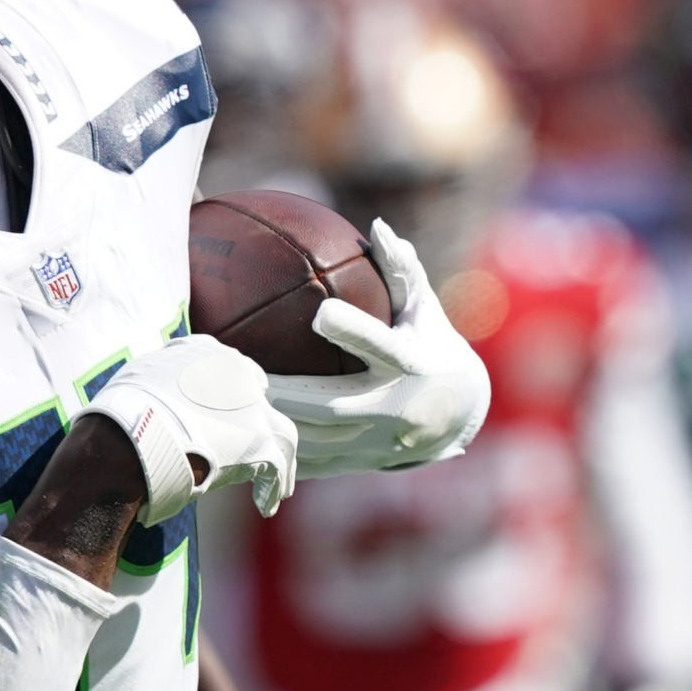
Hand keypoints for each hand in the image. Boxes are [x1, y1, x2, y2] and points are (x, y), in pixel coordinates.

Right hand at [80, 334, 300, 519]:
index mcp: (210, 354)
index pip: (236, 371)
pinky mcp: (260, 446)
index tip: (232, 411)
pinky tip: (266, 505)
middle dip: (255, 424)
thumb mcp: (141, 375)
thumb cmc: (127, 409)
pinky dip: (272, 489)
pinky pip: (277, 470)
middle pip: (257, 402)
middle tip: (248, 446)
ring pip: (280, 434)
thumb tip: (158, 386)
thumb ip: (162, 376)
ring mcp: (254, 411)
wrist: (134, 436)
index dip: (235, 395)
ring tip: (275, 483)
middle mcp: (239, 376)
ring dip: (276, 457)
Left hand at [264, 220, 490, 476]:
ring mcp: (379, 443)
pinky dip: (277, 450)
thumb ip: (402, 271)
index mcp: (413, 364)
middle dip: (286, 393)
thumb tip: (378, 227)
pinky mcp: (361, 463)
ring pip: (317, 440)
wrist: (459, 416)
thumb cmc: (432, 346)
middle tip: (240, 371)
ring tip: (231, 400)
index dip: (354, 331)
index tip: (319, 314)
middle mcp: (397, 409)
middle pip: (332, 405)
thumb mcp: (425, 309)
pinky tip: (239, 432)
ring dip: (273, 422)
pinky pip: (313, 462)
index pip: (380, 346)